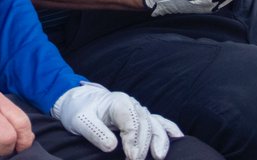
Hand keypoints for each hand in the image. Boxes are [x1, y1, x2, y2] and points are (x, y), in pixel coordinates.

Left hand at [51, 82, 182, 159]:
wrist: (78, 101)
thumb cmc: (79, 110)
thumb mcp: (80, 121)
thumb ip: (95, 132)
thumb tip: (112, 146)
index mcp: (118, 102)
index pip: (131, 123)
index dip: (133, 142)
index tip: (130, 158)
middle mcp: (132, 104)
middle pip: (145, 125)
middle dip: (143, 145)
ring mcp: (138, 110)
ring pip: (155, 124)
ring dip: (160, 140)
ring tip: (159, 157)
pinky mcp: (140, 117)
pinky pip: (159, 121)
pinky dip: (169, 129)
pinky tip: (178, 138)